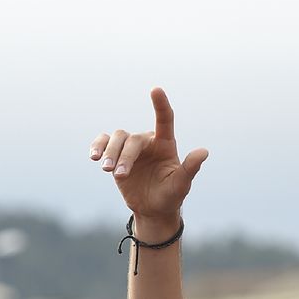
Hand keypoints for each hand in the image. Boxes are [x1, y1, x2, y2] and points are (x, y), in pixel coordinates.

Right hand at [89, 88, 208, 225]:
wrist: (153, 209)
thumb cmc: (171, 195)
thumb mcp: (182, 184)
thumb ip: (190, 168)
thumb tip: (204, 152)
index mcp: (166, 144)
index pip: (165, 120)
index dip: (161, 105)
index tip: (156, 89)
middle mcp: (148, 142)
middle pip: (133, 139)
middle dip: (124, 156)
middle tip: (119, 175)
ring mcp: (131, 147)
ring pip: (117, 138)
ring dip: (110, 153)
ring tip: (106, 169)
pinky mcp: (116, 155)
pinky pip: (104, 142)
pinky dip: (97, 146)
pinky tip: (94, 156)